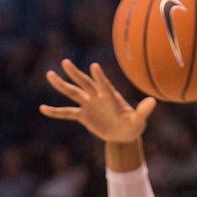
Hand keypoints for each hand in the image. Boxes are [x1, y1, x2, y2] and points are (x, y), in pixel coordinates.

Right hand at [39, 59, 155, 143]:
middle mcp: (97, 97)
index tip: (94, 67)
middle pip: (84, 83)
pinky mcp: (83, 115)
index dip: (99, 77)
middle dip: (76, 74)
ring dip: (62, 85)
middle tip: (65, 63)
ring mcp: (89, 105)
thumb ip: (144, 111)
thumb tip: (153, 102)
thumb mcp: (139, 120)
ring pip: (73, 93)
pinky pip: (67, 113)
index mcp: (110, 96)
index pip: (103, 85)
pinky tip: (43, 109)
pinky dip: (56, 112)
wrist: (124, 133)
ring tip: (49, 75)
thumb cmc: (133, 124)